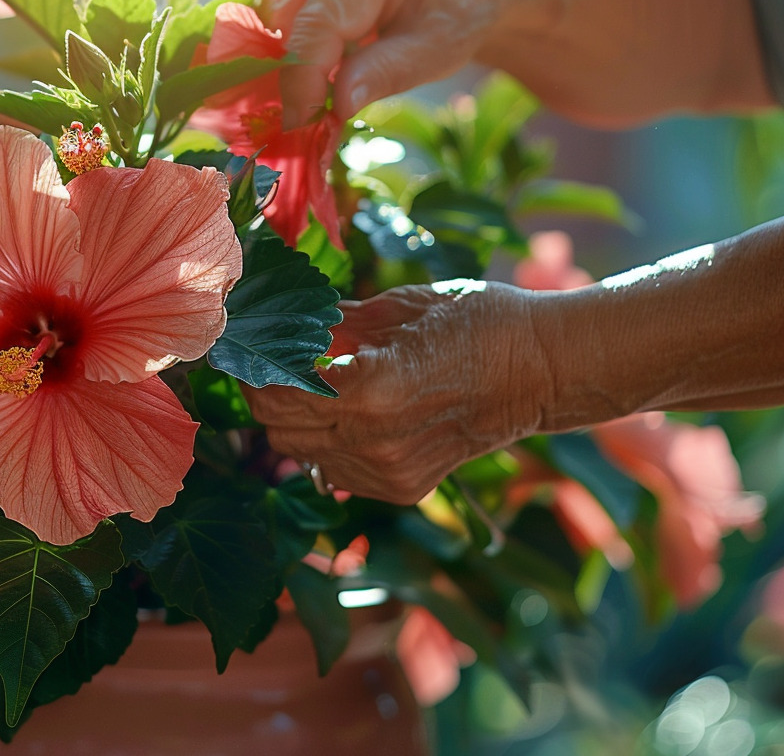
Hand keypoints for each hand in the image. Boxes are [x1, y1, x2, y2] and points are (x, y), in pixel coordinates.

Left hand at [244, 281, 549, 503]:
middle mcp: (371, 440)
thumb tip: (283, 322)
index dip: (253, 369)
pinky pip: (337, 470)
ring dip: (294, 422)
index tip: (248, 348)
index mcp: (369, 388)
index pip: (274, 390)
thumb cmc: (480, 321)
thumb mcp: (399, 308)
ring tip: (312, 385)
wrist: (547, 370)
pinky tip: (349, 412)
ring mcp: (387, 471)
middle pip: (278, 429)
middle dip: (266, 396)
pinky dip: (328, 443)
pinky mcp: (403, 487)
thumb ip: (333, 325)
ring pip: (301, 455)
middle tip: (272, 364)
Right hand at [256, 0, 514, 126]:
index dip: (302, 80)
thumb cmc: (459, 9)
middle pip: (282, 16)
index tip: (298, 124)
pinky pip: (273, 1)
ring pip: (267, 8)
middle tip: (296, 119)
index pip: (317, 25)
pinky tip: (297, 67)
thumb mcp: (435, 50)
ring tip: (298, 94)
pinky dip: (278, 38)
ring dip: (274, 55)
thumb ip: (384, 74)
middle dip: (283, 72)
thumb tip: (336, 107)